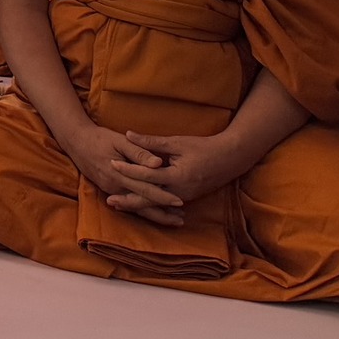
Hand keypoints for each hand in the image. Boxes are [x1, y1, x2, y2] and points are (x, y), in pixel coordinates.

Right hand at [61, 122, 176, 225]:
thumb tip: (158, 163)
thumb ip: (139, 152)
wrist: (75, 141)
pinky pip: (127, 202)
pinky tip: (152, 211)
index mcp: (118, 174)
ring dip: (153, 214)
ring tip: (172, 220)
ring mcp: (110, 189)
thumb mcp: (119, 140)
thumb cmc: (99, 138)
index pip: (145, 189)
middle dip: (161, 214)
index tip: (179, 203)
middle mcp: (114, 186)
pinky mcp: (108, 189)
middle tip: (181, 220)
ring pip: (135, 207)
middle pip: (141, 205)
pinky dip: (141, 208)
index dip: (163, 197)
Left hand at [109, 131, 250, 220]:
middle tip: (109, 199)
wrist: (230, 159)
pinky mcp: (186, 197)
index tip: (111, 163)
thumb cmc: (203, 147)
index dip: (128, 169)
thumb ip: (152, 142)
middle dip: (129, 200)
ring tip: (117, 204)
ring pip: (156, 204)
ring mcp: (184, 197)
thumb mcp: (177, 142)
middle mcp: (180, 191)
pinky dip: (150, 204)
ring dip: (137, 205)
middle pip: (150, 198)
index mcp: (178, 176)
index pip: (147, 175)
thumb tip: (128, 134)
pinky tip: (137, 205)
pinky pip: (164, 204)